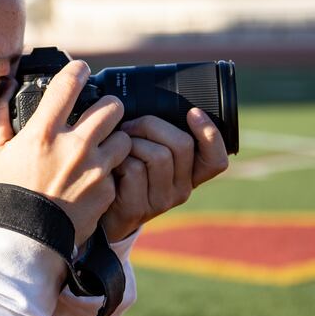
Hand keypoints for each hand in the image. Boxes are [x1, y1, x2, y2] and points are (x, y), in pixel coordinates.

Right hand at [0, 60, 131, 244]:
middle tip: (101, 113)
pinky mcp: (107, 190)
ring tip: (102, 147)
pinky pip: (119, 171)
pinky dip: (110, 172)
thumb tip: (6, 87)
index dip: (78, 70)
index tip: (81, 70)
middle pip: (112, 106)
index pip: (69, 84)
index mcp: (44, 132)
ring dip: (115, 140)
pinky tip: (95, 178)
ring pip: (124, 138)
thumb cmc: (7, 192)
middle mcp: (74, 145)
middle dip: (108, 106)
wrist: (26, 238)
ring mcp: (94, 169)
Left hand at [101, 108, 229, 241]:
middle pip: (181, 145)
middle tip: (127, 127)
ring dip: (131, 142)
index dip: (210, 134)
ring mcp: (162, 201)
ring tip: (117, 148)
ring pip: (157, 155)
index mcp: (189, 175)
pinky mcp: (139, 207)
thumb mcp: (145, 155)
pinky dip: (117, 158)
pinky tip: (109, 164)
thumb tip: (153, 103)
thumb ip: (157, 137)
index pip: (216, 160)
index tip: (193, 112)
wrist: (99, 212)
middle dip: (150, 125)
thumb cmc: (121, 173)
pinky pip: (133, 168)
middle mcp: (182, 189)